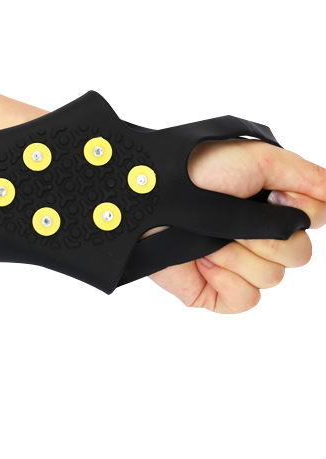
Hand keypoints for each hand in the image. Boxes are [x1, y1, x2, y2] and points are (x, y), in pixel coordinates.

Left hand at [149, 141, 325, 312]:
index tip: (272, 197)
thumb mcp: (260, 159)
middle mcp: (256, 234)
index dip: (299, 211)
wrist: (149, 196)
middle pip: (299, 254)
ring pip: (272, 277)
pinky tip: (204, 260)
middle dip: (266, 235)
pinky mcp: (214, 290)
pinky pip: (246, 299)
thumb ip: (308, 176)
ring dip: (239, 252)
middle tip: (232, 216)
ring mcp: (236, 264)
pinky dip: (226, 279)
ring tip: (208, 234)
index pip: (314, 220)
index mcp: (269, 204)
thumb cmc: (197, 169)